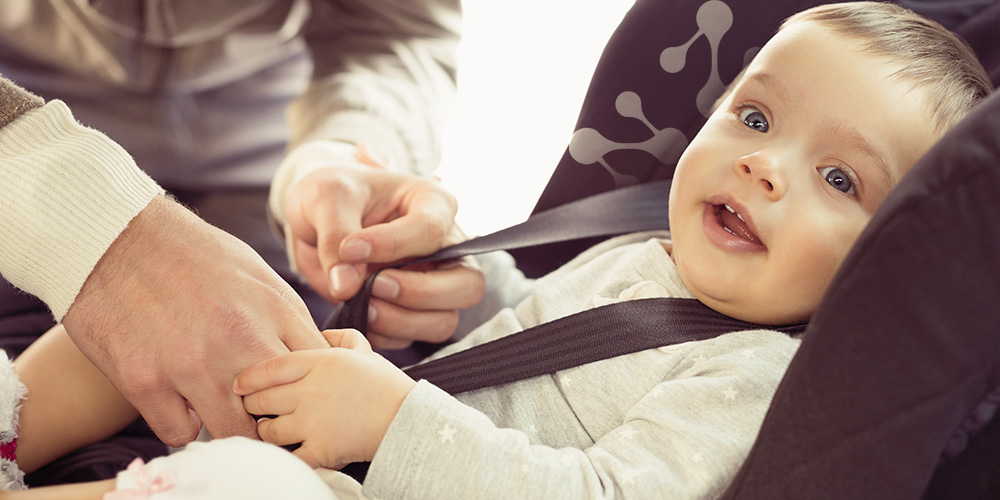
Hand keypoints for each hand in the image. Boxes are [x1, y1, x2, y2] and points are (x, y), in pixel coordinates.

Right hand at [62, 196, 327, 446]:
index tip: (301, 394)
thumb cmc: (191, 253)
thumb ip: (288, 318)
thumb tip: (315, 355)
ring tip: (224, 414)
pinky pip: (180, 434)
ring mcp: (191, 364)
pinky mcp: (145, 381)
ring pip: (235, 433)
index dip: (312, 387)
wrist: (114, 235)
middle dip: (278, 418)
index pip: (318, 369)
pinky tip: (181, 406)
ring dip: (232, 429)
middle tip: (263, 414)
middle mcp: (239, 339)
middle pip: (283, 409)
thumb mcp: (257, 273)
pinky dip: (183, 426)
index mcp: (274, 309)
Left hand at [234, 329, 415, 468]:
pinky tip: (287, 452)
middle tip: (255, 408)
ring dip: (267, 431)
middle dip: (253, 405)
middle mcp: (312, 390)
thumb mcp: (364, 351)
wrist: (408, 419)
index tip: (239, 384)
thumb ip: (340, 338)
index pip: (269, 367)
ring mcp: (314, 421)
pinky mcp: (320, 449)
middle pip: (262, 400)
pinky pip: (288, 457)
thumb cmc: (387, 386)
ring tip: (272, 430)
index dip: (248, 377)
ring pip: (269, 430)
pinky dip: (284, 457)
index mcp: (321, 362)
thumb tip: (322, 334)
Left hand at [284, 165, 483, 347]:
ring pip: (444, 320)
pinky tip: (357, 313)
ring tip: (361, 303)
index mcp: (433, 203)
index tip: (349, 249)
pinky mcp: (411, 312)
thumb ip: (336, 235)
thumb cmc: (331, 196)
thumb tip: (347, 285)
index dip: (392, 245)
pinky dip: (383, 334)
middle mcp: (444, 247)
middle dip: (420, 293)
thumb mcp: (325, 198)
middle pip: (466, 284)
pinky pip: (411, 338)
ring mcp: (432, 283)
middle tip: (375, 285)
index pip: (431, 230)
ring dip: (401, 320)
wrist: (313, 220)